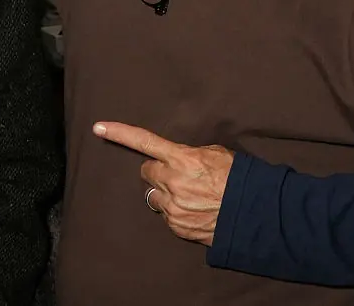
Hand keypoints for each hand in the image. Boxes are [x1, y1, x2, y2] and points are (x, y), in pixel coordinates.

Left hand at [93, 121, 233, 246]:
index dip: (119, 133)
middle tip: (178, 175)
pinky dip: (176, 213)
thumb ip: (191, 153)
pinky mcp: (177, 226)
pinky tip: (196, 210)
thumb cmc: (238, 178)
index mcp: (181, 158)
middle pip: (147, 172)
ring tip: (189, 196)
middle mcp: (171, 181)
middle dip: (158, 172)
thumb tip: (181, 158)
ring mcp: (173, 206)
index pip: (144, 141)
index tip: (98, 127)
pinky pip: (166, 216)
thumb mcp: (216, 154)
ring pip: (154, 196)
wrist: (255, 214)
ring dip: (166, 194)